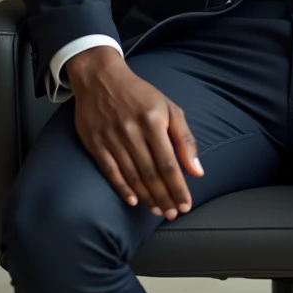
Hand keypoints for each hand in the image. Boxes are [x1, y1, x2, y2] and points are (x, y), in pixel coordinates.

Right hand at [66, 46, 203, 218]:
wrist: (101, 78)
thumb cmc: (140, 94)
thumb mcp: (168, 107)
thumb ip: (184, 138)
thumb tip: (197, 170)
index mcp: (153, 121)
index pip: (168, 163)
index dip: (178, 187)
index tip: (185, 205)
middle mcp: (132, 131)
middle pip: (151, 173)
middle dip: (164, 197)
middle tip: (172, 213)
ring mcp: (112, 138)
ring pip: (132, 175)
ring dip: (147, 197)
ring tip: (157, 210)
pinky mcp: (95, 143)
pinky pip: (110, 171)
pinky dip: (122, 188)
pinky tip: (133, 200)